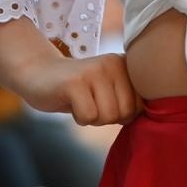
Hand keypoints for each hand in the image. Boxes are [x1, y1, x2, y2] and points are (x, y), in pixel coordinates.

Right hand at [17, 53, 139, 125]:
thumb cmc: (78, 89)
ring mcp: (94, 71)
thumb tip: (148, 122)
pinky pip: (88, 117)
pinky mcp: (75, 82)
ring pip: (108, 116)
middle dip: (107, 118)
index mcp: (127, 65)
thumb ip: (129, 99)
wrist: (38, 73)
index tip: (106, 104)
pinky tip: (71, 103)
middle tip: (91, 105)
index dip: (122, 115)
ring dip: (92, 119)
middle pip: (125, 112)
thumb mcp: (108, 89)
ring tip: (82, 102)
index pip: (141, 105)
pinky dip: (79, 119)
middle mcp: (114, 64)